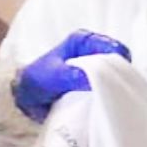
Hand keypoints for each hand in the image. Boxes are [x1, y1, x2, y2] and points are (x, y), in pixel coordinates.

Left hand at [14, 30, 130, 121]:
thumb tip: (93, 79)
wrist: (26, 98)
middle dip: (119, 78)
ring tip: (111, 101)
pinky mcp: (95, 84)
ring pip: (116, 77)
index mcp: (84, 41)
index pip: (114, 48)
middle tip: (115, 94)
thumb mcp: (52, 76)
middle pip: (119, 63)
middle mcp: (94, 52)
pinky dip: (110, 96)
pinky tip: (107, 105)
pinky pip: (110, 89)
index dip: (119, 64)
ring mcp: (95, 69)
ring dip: (114, 89)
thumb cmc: (36, 80)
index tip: (117, 80)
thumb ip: (71, 76)